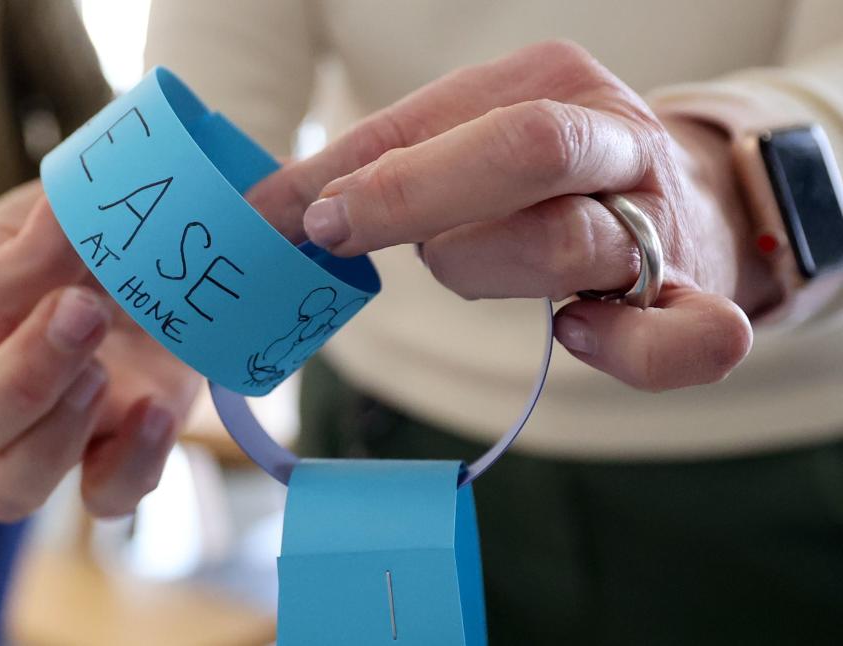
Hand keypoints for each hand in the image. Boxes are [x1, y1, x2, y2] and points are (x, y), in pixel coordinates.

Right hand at [0, 182, 201, 521]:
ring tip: (103, 376)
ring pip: (5, 490)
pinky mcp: (119, 452)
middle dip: (19, 380)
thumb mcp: (93, 209)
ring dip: (51, 441)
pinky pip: (105, 498)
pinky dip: (130, 467)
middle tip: (84, 316)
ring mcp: (59, 429)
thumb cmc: (119, 236)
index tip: (77, 230)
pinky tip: (156, 413)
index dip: (26, 271)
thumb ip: (78, 214)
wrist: (179, 272)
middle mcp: (0, 376)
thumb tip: (67, 214)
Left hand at [250, 40, 778, 390]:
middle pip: (522, 151)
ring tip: (462, 266)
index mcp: (552, 80)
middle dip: (411, 197)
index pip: (437, 117)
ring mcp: (660, 220)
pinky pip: (691, 341)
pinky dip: (625, 349)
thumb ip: (377, 166)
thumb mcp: (462, 140)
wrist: (674, 195)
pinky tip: (573, 334)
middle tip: (337, 234)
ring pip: (568, 245)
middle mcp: (614, 138)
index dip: (356, 171)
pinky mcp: (693, 299)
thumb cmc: (542, 175)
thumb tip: (266, 213)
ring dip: (485, 267)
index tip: (291, 217)